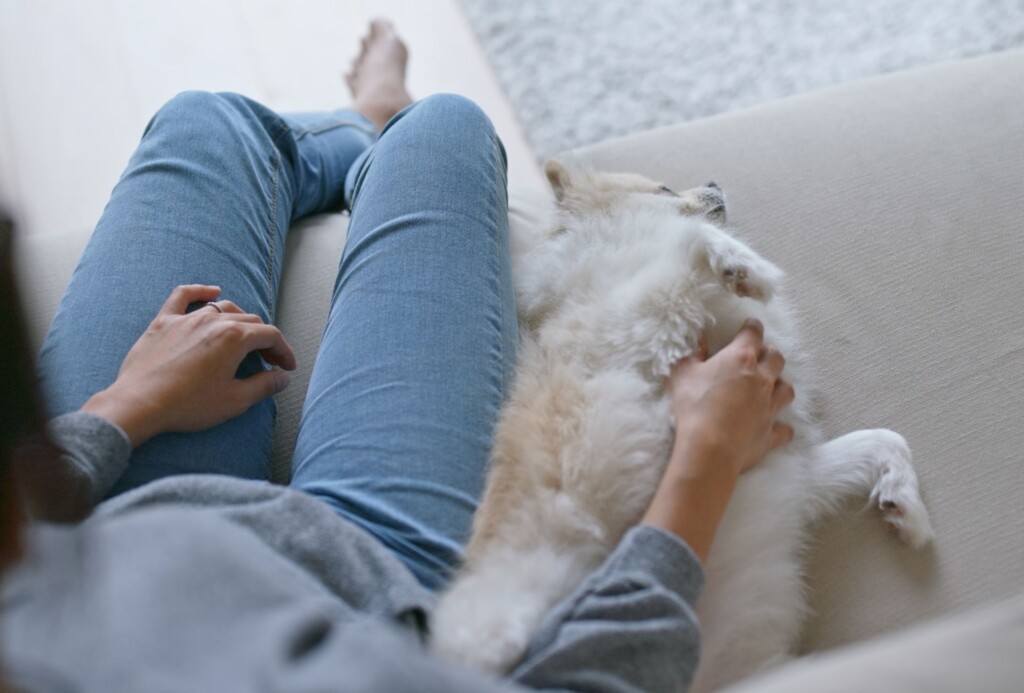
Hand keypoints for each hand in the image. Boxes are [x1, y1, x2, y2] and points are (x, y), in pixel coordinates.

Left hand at [81, 285, 296, 446]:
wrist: (139, 404)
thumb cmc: (187, 405)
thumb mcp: (235, 401)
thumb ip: (264, 386)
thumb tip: (282, 378)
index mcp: (235, 338)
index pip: (270, 335)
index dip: (283, 351)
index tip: (287, 367)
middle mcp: (213, 321)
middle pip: (250, 321)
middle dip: (265, 340)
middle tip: (269, 360)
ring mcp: (186, 319)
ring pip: (223, 308)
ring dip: (239, 321)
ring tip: (244, 338)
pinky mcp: (163, 322)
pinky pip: (183, 296)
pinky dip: (200, 291)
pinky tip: (212, 291)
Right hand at [668, 319, 794, 479]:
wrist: (709, 448)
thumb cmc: (693, 406)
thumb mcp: (683, 373)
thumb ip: (693, 353)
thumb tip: (700, 336)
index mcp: (741, 358)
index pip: (753, 333)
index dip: (752, 326)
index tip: (750, 325)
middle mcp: (762, 379)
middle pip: (776, 358)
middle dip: (770, 353)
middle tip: (759, 356)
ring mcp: (769, 406)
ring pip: (787, 389)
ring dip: (780, 385)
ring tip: (770, 387)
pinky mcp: (770, 432)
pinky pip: (785, 429)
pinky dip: (781, 426)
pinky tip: (775, 426)